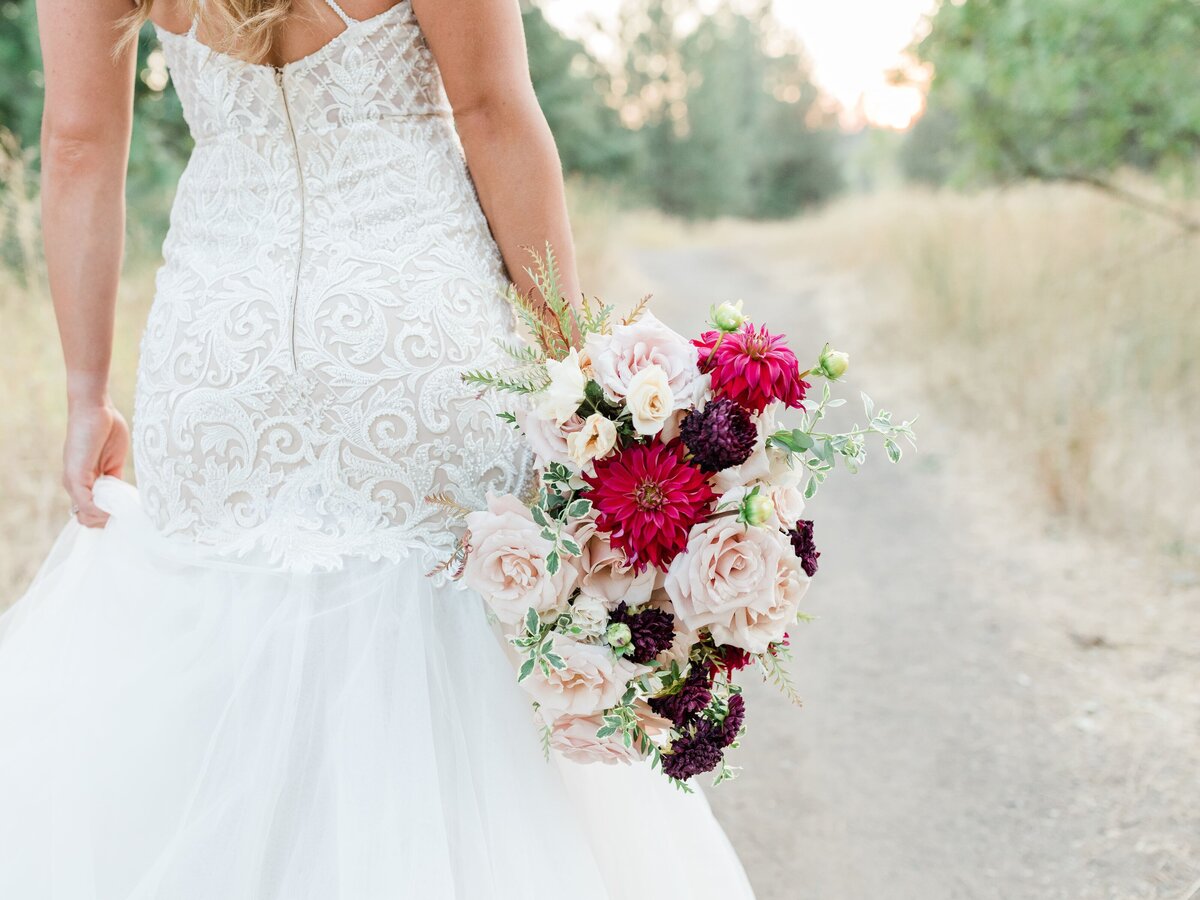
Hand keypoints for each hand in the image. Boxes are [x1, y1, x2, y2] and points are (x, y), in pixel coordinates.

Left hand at [62, 401, 129, 527]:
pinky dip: (101, 511)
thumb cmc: (106, 428)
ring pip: (85, 515)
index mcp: (83, 481)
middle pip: (86, 519)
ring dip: (105, 519)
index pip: (90, 511)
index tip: (126, 515)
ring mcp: (73, 482)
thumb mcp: (114, 460)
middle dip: (106, 522)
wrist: (95, 408)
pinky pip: (86, 504)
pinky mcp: (76, 476)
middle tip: (126, 517)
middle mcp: (74, 484)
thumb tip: (120, 497)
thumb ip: (114, 479)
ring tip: (124, 513)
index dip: (106, 518)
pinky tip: (117, 508)